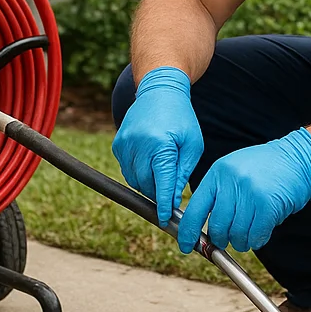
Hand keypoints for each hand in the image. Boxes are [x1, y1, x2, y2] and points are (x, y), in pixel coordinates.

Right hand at [111, 66, 203, 226]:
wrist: (159, 90)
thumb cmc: (181, 118)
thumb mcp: (192, 145)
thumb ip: (182, 174)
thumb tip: (172, 200)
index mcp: (160, 144)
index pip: (161, 183)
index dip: (163, 205)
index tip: (165, 220)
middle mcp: (138, 144)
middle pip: (146, 184)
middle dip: (158, 193)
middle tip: (170, 196)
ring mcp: (125, 144)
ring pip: (135, 180)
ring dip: (148, 183)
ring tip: (162, 172)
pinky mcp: (118, 145)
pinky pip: (127, 170)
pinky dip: (139, 172)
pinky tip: (151, 162)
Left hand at [177, 128, 310, 253]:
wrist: (299, 157)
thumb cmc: (266, 167)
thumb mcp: (234, 170)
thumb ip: (218, 194)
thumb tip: (201, 227)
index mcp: (218, 173)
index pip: (194, 209)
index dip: (188, 232)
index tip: (186, 245)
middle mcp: (231, 182)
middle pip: (216, 226)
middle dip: (220, 240)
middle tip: (227, 239)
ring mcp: (250, 193)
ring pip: (236, 235)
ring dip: (241, 242)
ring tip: (248, 234)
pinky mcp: (268, 205)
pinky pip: (256, 235)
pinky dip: (257, 240)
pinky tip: (260, 233)